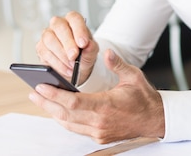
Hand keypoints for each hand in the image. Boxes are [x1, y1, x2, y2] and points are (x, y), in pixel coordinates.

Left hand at [29, 49, 164, 142]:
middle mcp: (100, 122)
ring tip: (41, 99)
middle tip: (34, 92)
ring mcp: (99, 132)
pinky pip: (76, 129)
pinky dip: (64, 119)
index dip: (55, 95)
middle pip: (66, 114)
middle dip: (47, 103)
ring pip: (68, 123)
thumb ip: (118, 64)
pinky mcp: (99, 136)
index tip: (41, 86)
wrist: (156, 119)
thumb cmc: (145, 98)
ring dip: (53, 112)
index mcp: (107, 106)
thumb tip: (106, 52)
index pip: (74, 102)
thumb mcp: (133, 76)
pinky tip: (57, 110)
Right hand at [36, 11, 97, 84]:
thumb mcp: (91, 52)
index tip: (83, 43)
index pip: (75, 18)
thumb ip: (91, 48)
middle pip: (60, 27)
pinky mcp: (40, 47)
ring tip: (72, 65)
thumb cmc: (84, 54)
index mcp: (73, 20)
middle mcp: (59, 24)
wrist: (76, 67)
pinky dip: (56, 63)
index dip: (79, 30)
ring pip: (50, 40)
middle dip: (68, 43)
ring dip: (61, 55)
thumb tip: (88, 45)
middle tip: (74, 56)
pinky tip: (65, 69)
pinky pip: (45, 53)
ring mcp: (47, 34)